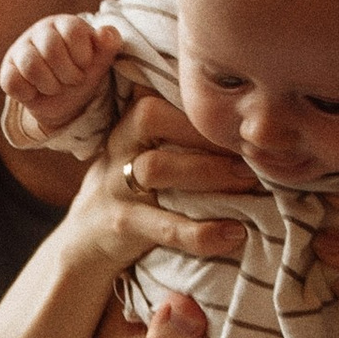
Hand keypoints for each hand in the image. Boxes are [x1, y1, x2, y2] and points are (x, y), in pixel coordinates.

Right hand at [1, 12, 122, 138]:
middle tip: (72, 80)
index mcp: (65, 23)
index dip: (82, 56)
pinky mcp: (7, 70)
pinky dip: (29, 93)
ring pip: (31, 66)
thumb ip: (109, 45)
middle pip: (51, 49)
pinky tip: (37, 91)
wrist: (64, 101)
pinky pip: (13, 82)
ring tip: (56, 87)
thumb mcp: (100, 61)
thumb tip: (107, 33)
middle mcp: (40, 31)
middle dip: (68, 74)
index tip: (84, 65)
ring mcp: (20, 50)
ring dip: (50, 85)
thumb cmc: (81, 72)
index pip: (73, 31)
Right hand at [59, 91, 253, 278]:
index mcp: (129, 126)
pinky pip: (164, 227)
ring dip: (208, 172)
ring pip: (155, 168)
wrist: (85, 242)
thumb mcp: (143, 152)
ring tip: (250, 183)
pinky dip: (202, 232)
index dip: (197, 103)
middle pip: (151, 118)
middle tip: (252, 150)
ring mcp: (116, 187)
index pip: (156, 94)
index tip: (238, 115)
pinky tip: (234, 233)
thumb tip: (234, 107)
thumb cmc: (133, 189)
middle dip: (205, 130)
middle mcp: (119, 148)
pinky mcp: (123, 226)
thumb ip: (174, 127)